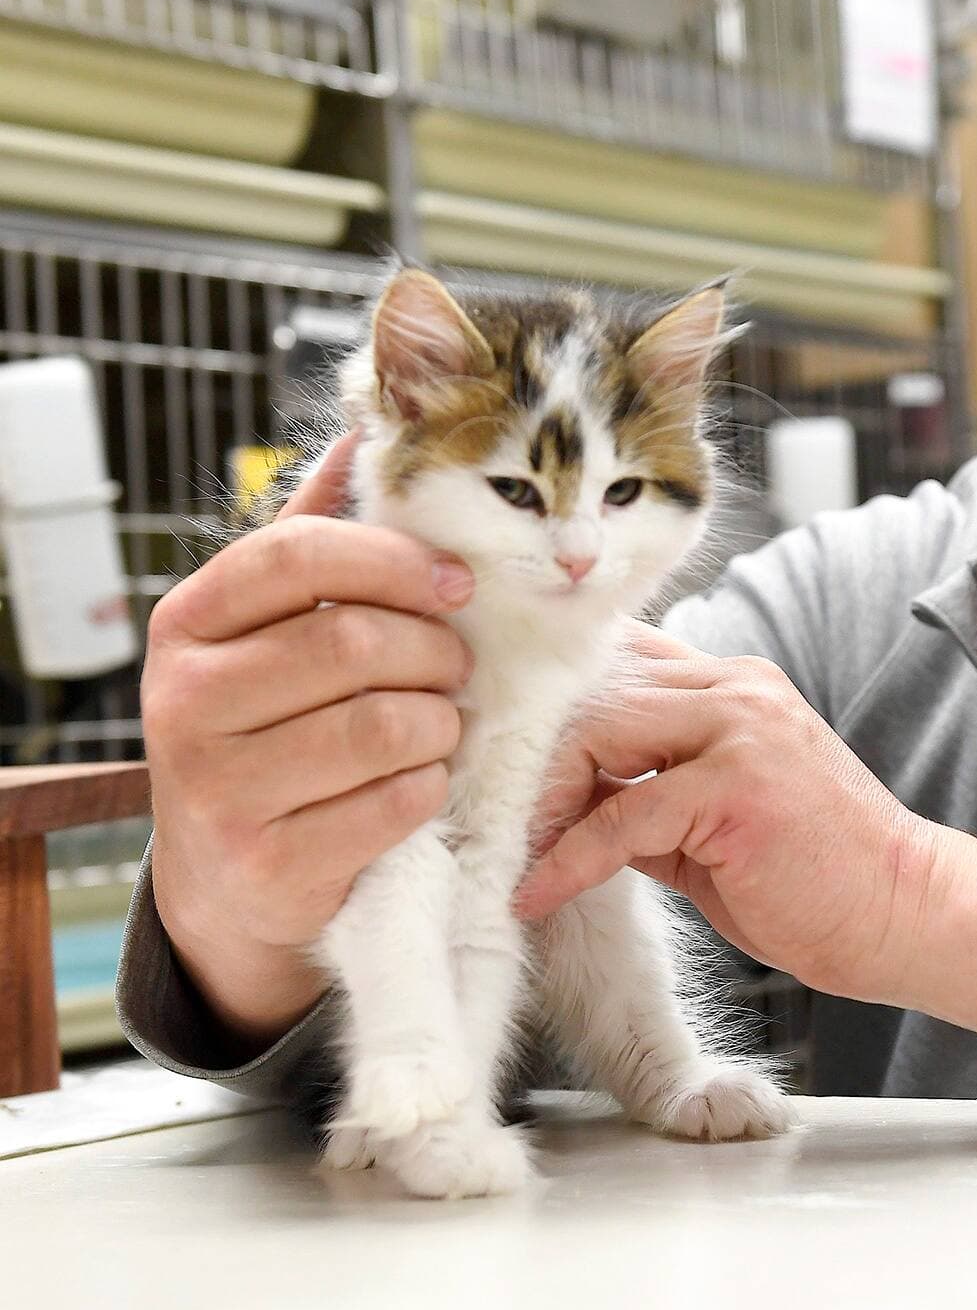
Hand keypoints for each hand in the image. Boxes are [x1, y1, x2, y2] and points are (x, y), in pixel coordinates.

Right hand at [142, 433, 475, 1046]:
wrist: (229, 879)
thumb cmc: (271, 726)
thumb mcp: (270, 631)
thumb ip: (314, 537)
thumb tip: (361, 431)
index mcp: (187, 623)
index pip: (299, 556)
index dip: (396, 562)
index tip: (457, 583)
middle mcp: (184, 700)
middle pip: (354, 644)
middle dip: (435, 653)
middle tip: (459, 668)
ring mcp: (217, 789)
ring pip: (384, 725)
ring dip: (440, 723)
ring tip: (440, 724)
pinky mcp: (266, 864)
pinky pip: (395, 803)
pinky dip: (430, 787)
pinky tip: (419, 783)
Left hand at [514, 629, 945, 1003]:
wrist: (907, 911)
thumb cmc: (814, 877)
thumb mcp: (713, 820)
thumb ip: (646, 791)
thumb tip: (562, 805)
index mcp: (733, 686)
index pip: (619, 659)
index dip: (551, 698)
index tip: (498, 753)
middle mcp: (737, 688)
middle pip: (593, 687)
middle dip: (531, 752)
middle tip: (492, 815)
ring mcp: (742, 729)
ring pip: (599, 730)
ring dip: (542, 799)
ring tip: (513, 851)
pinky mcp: (738, 786)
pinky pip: (623, 813)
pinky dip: (570, 858)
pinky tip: (540, 893)